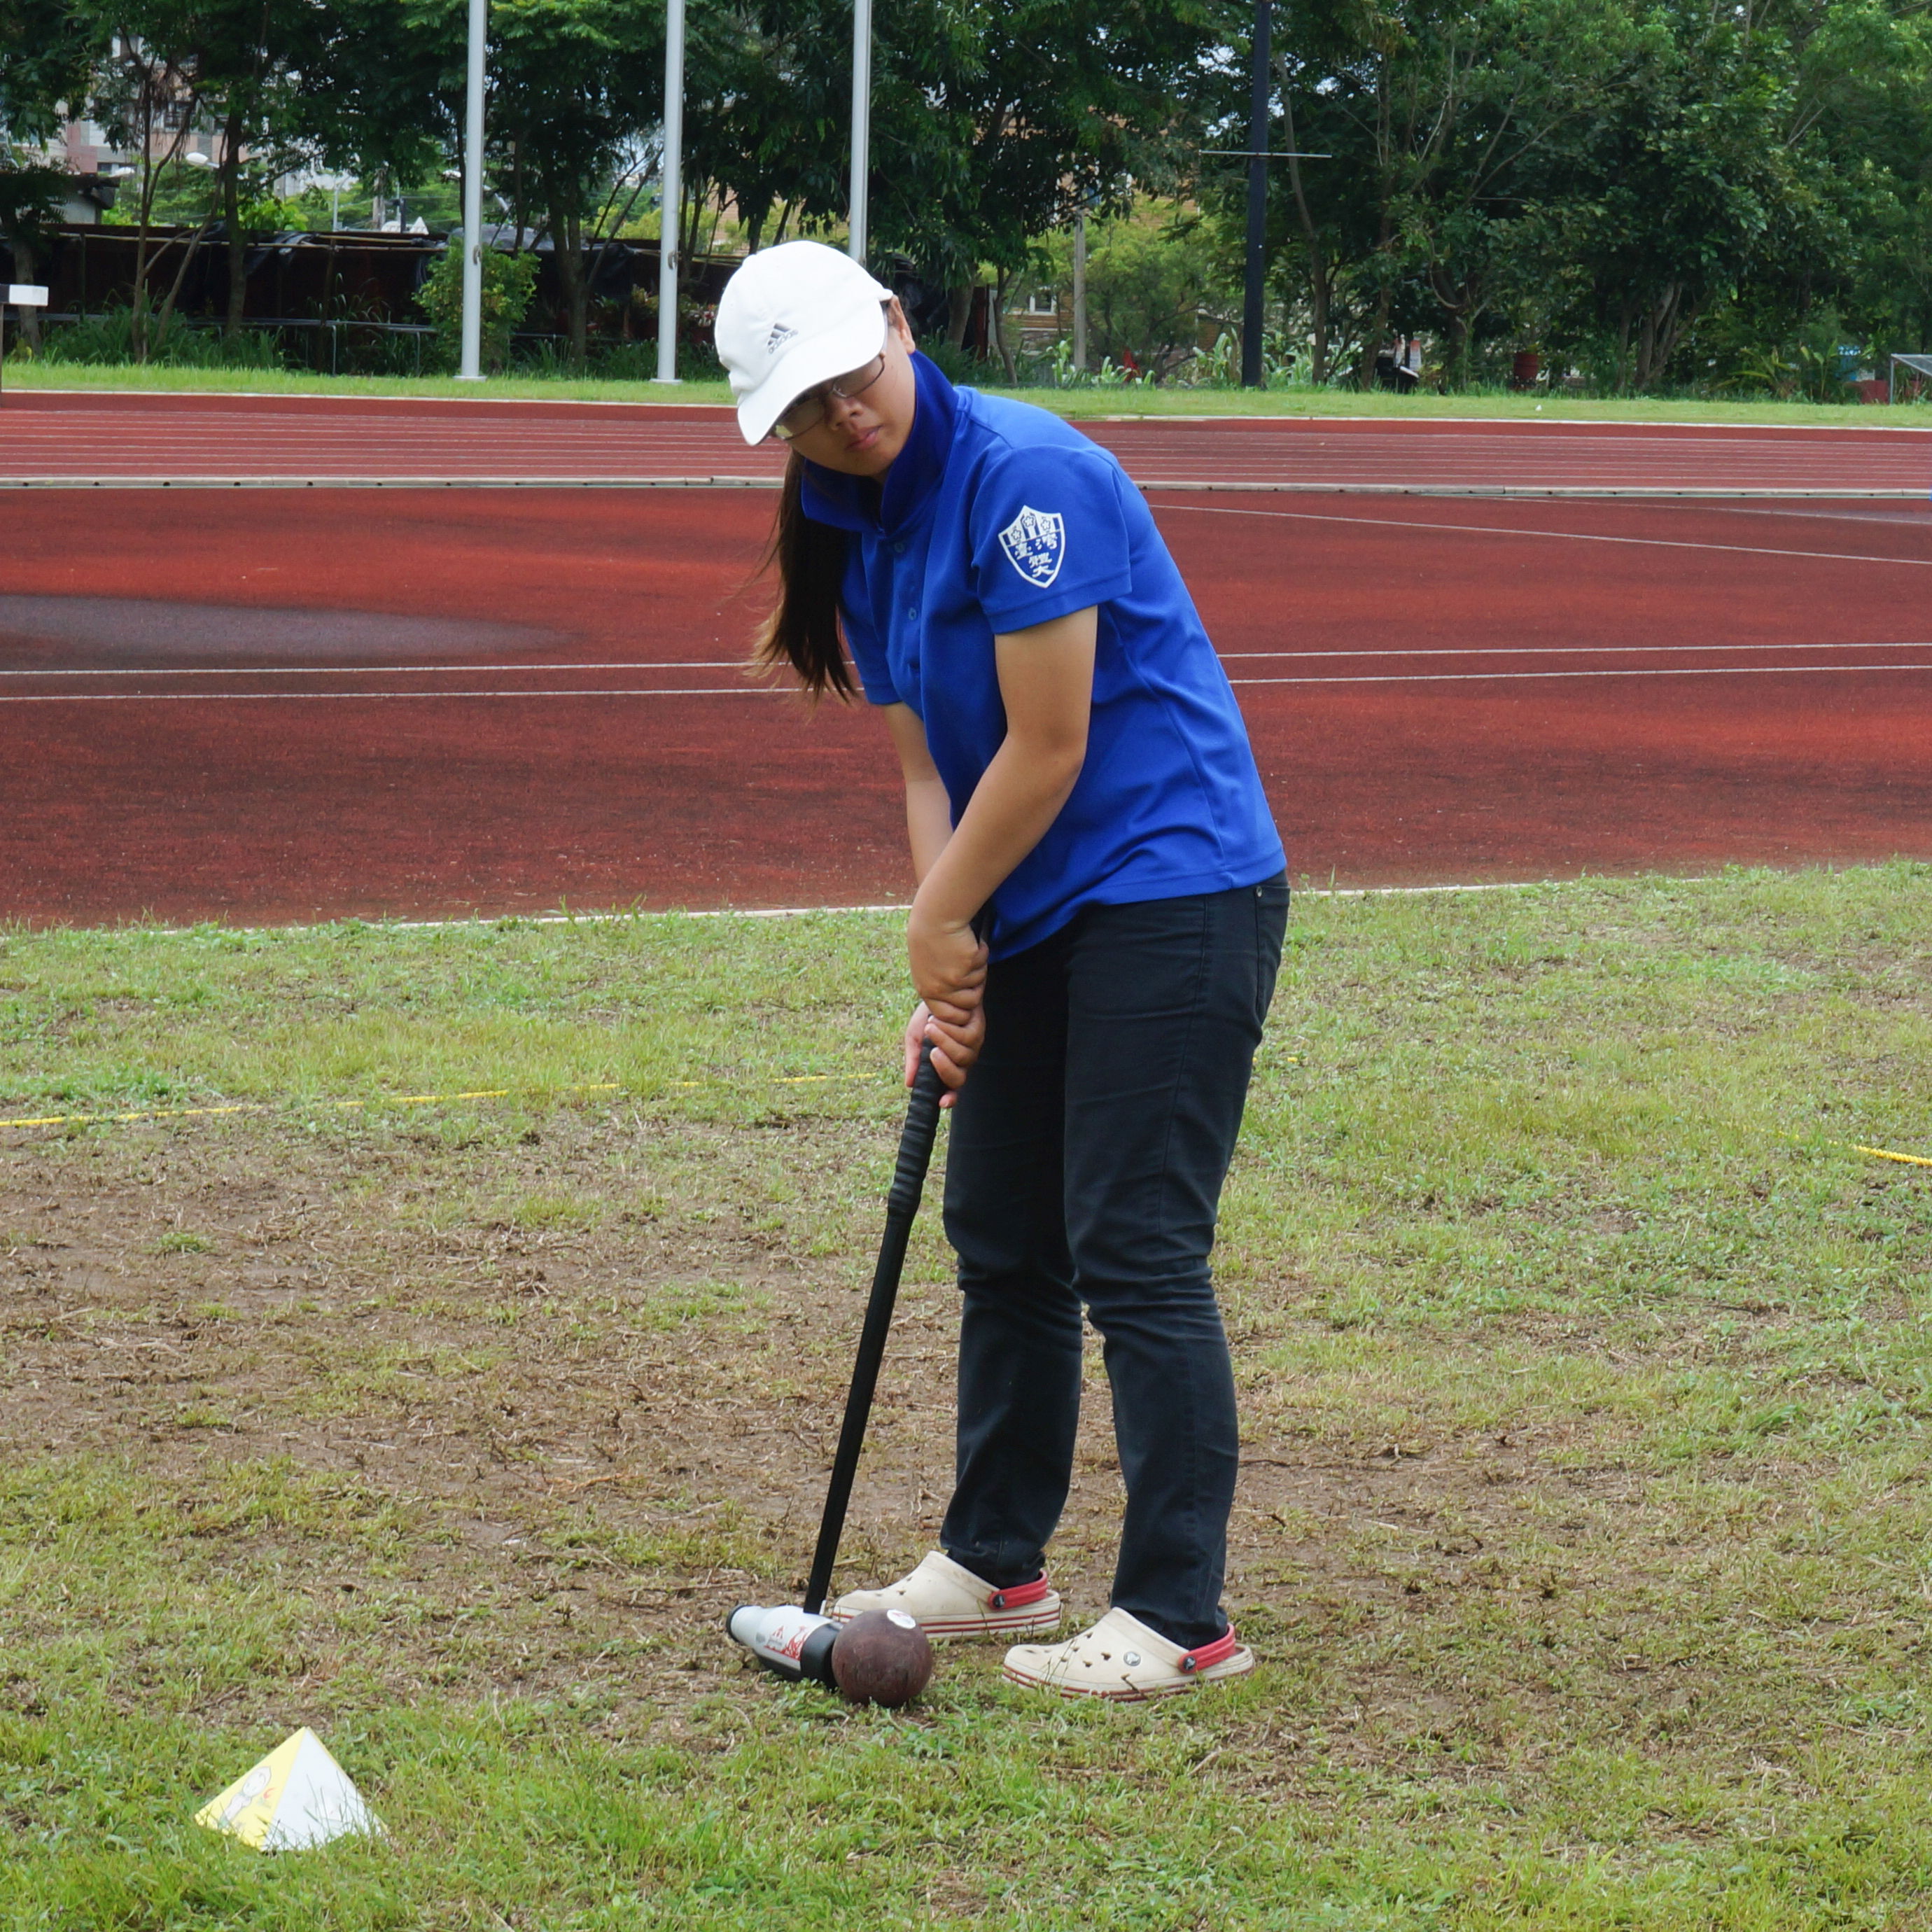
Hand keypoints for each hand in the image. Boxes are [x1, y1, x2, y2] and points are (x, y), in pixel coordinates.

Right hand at [904, 1000, 982, 1106]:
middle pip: (959, 1078)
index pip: (951, 1089)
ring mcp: (973, 1046)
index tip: (941, 1102)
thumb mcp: (915, 1038)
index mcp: (947, 1066)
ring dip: (944, 1041)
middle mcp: (962, 1060)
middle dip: (945, 1067)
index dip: (949, 1098)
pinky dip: (950, 1029)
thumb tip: (909, 1084)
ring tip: (930, 1027)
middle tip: (932, 1052)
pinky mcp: (978, 1029)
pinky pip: (967, 1037)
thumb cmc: (926, 1017)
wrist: (938, 991)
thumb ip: (914, 1060)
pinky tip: (938, 1018)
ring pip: (963, 1056)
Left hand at [906, 901, 986, 1018]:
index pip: (946, 1015)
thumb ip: (939, 987)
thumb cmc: (931, 937)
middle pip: (968, 1005)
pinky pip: (983, 967)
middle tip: (972, 970)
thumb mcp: (928, 967)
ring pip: (979, 985)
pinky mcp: (966, 967)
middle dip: (975, 991)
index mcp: (926, 990)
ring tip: (967, 952)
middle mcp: (938, 988)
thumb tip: (960, 1004)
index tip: (967, 997)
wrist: (936, 916)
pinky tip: (969, 942)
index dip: (961, 1011)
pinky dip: (981, 954)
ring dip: (978, 970)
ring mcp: (953, 979)